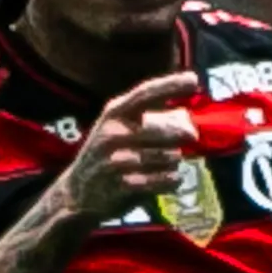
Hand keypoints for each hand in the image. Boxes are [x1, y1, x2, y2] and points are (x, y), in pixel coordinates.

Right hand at [58, 72, 201, 219]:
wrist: (77, 193)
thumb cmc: (108, 154)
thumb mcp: (119, 129)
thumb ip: (149, 120)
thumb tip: (187, 117)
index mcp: (114, 113)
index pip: (145, 94)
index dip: (170, 85)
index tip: (194, 79)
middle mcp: (112, 133)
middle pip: (162, 130)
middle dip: (182, 134)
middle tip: (191, 136)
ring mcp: (115, 160)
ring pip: (164, 157)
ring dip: (175, 160)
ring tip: (173, 160)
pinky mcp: (120, 185)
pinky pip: (159, 181)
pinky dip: (171, 180)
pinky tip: (174, 179)